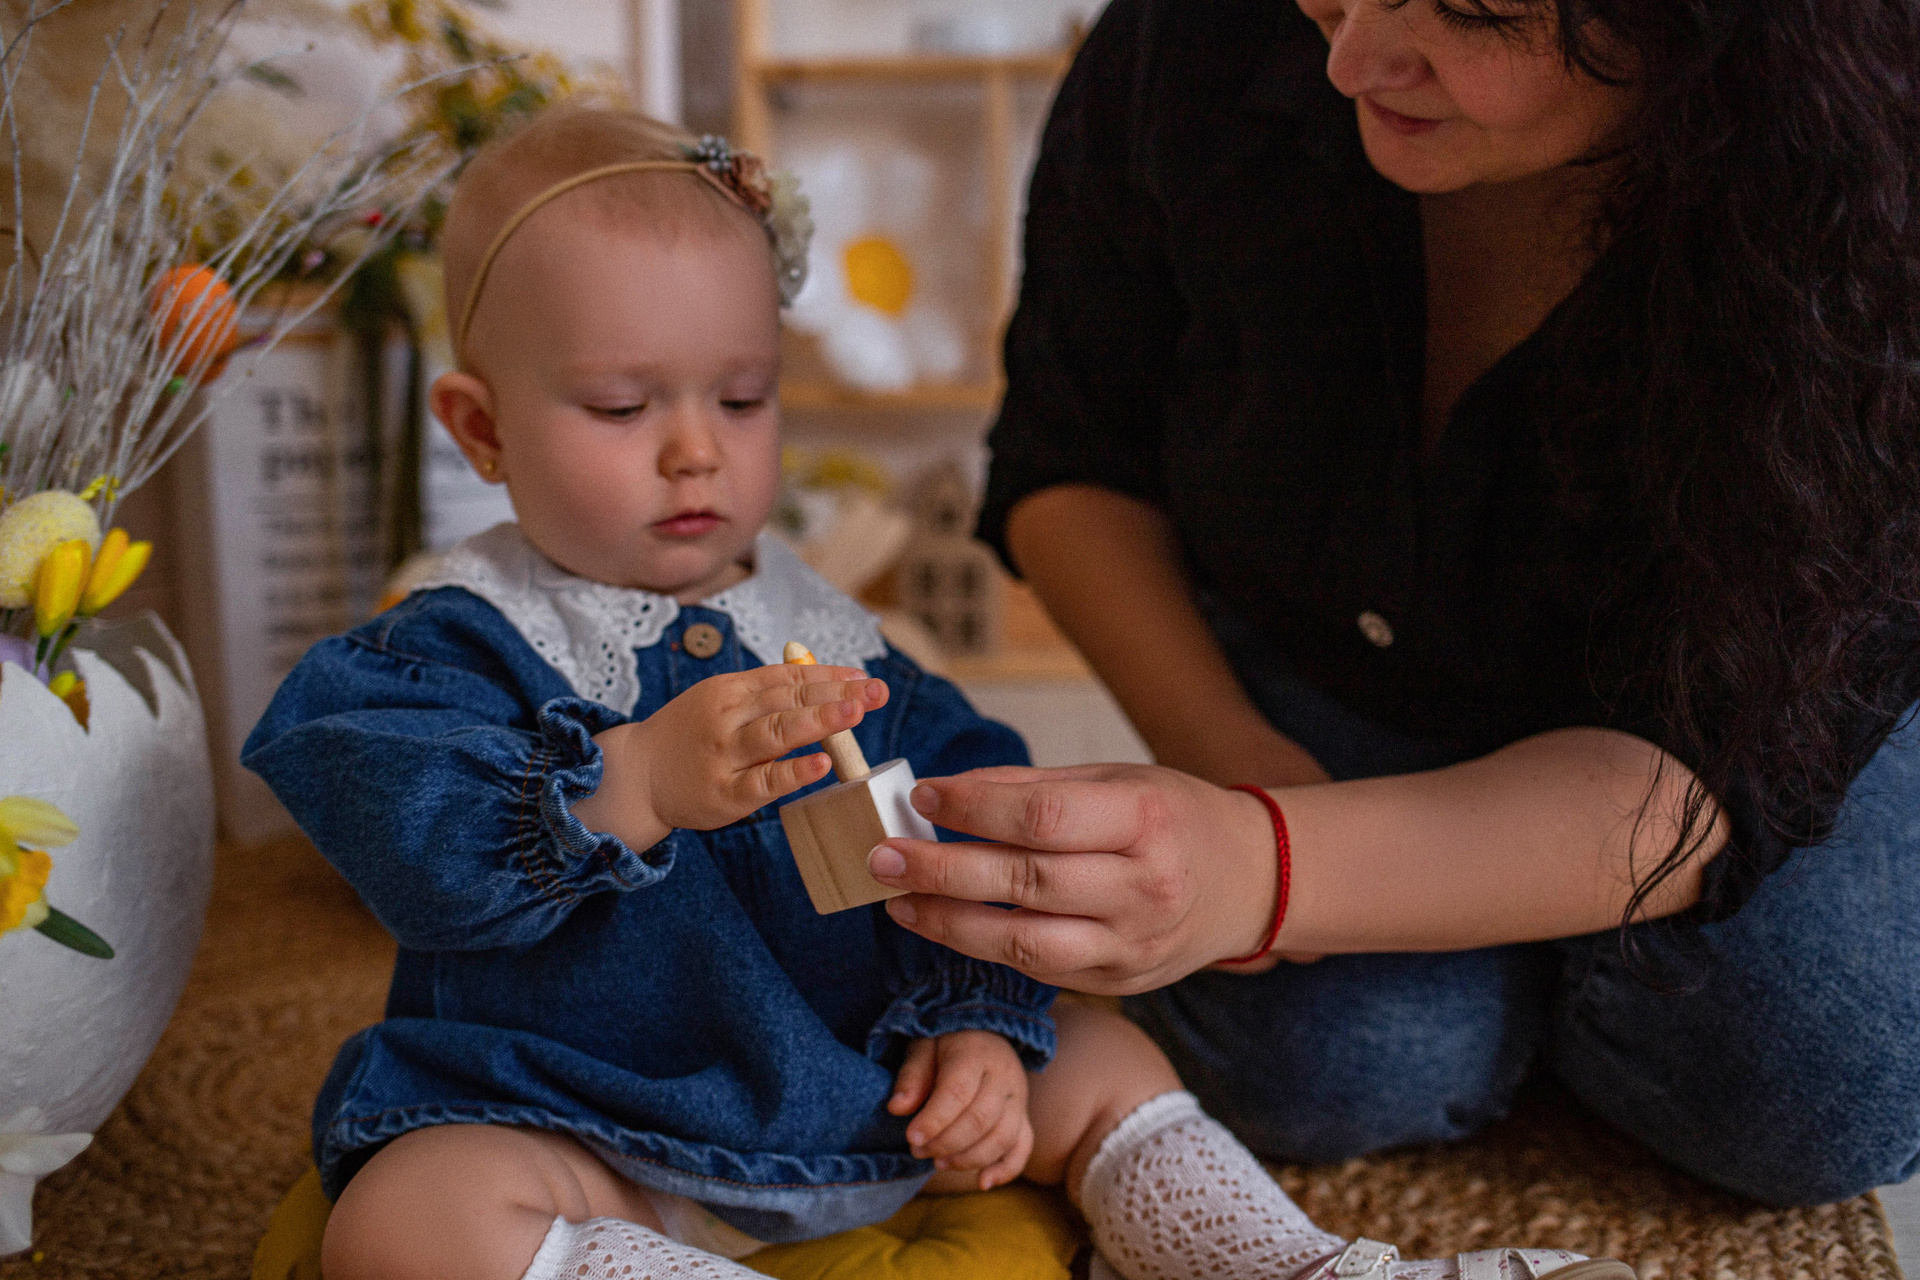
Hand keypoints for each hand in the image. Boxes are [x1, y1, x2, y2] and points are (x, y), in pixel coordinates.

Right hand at [573, 663, 887, 850]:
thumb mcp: (721, 701)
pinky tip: (821, 765)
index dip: (828, 676)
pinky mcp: (723, 794)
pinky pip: (763, 782)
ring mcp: (724, 756)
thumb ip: (767, 692)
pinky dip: (793, 773)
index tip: (864, 678)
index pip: (787, 678)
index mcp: (730, 690)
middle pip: (787, 700)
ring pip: (775, 733)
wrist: (636, 775)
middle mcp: (727, 717)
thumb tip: (827, 680)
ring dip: (818, 721)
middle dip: (835, 694)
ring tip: (855, 713)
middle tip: (876, 691)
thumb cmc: (690, 736)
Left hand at [865, 764, 1278, 995]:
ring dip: (951, 924)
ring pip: (1025, 944)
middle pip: (1026, 882)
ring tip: (898, 901)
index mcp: (1146, 820)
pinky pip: (1040, 971)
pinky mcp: (1120, 982)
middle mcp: (1143, 888)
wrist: (1251, 881)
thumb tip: (948, 790)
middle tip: (883, 856)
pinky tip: (945, 927)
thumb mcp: (1118, 779)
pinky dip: (986, 950)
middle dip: (943, 869)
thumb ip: (1035, 785)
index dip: (974, 807)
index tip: (923, 795)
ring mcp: (1133, 945)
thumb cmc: (1175, 817)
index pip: (1044, 817)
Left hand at [888, 1030, 1032, 1190]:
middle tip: (918, 1151)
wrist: (982, 1033)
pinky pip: (1023, 1147)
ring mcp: (1018, 1098)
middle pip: (980, 1119)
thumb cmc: (946, 1044)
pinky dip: (1006, 1169)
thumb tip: (897, 1108)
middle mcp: (1004, 1076)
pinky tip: (982, 1183)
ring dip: (969, 1158)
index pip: (958, 1093)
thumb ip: (912, 1076)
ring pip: (1002, 1137)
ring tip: (939, 1163)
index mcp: (976, 1054)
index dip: (934, 1120)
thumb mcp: (923, 1047)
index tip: (911, 1137)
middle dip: (946, 1143)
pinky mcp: (1024, 1116)